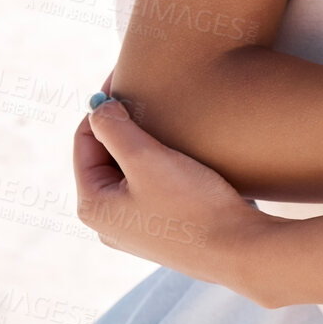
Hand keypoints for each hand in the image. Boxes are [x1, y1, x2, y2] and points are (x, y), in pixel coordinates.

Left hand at [73, 72, 278, 284]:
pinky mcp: (161, 228)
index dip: (103, 104)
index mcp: (93, 204)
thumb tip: (98, 105)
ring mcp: (134, 227)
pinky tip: (180, 148)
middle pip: (105, 154)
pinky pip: (148, 183)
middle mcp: (107, 220)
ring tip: (167, 116)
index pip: (84, 139)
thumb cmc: (191, 205)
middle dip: (124, 123)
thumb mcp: (147, 160)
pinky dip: (158, 160)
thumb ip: (116, 129)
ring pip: (129, 168)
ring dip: (143, 140)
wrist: (237, 248)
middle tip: (149, 92)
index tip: (125, 75)